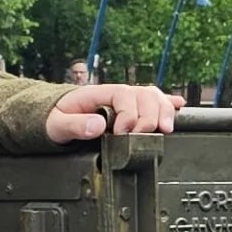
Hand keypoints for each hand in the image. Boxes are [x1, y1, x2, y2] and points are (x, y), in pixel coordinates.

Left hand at [46, 82, 183, 141]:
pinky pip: (152, 101)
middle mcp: (115, 94)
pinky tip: (180, 107)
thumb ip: (75, 125)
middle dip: (150, 116)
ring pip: (153, 96)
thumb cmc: (53, 120)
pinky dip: (167, 103)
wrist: (51, 117)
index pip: (124, 95)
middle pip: (144, 94)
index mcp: (98, 94)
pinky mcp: (130, 109)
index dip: (129, 114)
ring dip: (164, 110)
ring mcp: (124, 100)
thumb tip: (99, 125)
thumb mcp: (56, 125)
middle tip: (143, 136)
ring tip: (166, 129)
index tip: (123, 134)